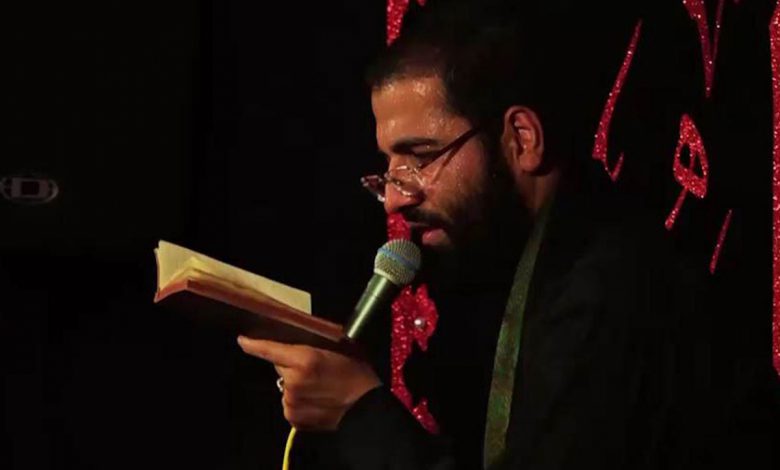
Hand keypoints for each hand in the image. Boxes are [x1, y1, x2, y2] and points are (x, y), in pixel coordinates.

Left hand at [237, 336, 381, 430]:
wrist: (366, 409)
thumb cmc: (357, 373)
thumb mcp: (339, 348)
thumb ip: (315, 344)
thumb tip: (300, 337)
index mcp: (304, 359)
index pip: (270, 349)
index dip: (254, 344)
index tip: (243, 340)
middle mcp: (292, 381)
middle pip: (280, 367)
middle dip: (290, 366)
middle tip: (312, 368)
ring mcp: (291, 402)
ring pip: (285, 387)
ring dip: (295, 385)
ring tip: (318, 388)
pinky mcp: (293, 418)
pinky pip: (290, 404)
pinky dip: (299, 402)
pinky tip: (316, 401)